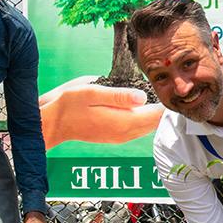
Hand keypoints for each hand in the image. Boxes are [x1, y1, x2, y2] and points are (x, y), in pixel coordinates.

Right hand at [39, 76, 162, 147]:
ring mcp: (121, 136)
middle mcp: (125, 133)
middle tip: (168, 86)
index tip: (171, 86)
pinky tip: (141, 103)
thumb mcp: (92, 92)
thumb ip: (118, 95)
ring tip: (157, 92)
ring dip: (155, 112)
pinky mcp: (115, 135)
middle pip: (156, 122)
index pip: (156, 114)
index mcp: (123, 121)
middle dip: (163, 106)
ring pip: (148, 126)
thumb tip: (143, 96)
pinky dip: (145, 117)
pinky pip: (138, 128)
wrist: (51, 124)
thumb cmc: (67, 105)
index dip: (166, 100)